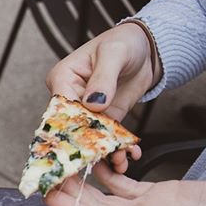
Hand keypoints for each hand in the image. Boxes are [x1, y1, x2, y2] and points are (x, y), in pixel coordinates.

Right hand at [46, 22, 154, 172]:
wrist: (145, 48)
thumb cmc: (124, 42)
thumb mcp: (114, 53)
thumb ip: (103, 78)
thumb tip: (93, 103)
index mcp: (62, 79)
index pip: (60, 109)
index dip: (69, 128)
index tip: (83, 145)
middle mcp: (70, 99)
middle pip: (72, 129)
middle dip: (87, 148)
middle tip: (101, 163)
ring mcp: (86, 113)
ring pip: (90, 139)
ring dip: (104, 155)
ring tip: (121, 162)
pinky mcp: (104, 121)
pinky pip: (107, 140)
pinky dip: (117, 150)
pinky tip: (129, 155)